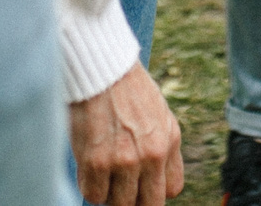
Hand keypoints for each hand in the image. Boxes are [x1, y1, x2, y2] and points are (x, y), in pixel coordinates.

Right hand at [69, 63, 183, 205]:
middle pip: (148, 204)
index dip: (154, 190)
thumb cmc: (127, 88)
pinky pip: (94, 195)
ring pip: (119, 203)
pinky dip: (90, 187)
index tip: (141, 184)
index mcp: (168, 142)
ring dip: (110, 193)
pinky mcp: (96, 161)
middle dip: (134, 199)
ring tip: (103, 174)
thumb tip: (156, 178)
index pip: (172, 190)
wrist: (100, 68)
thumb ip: (163, 146)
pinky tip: (89, 169)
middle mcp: (150, 155)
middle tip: (120, 185)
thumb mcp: (160, 114)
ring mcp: (124, 161)